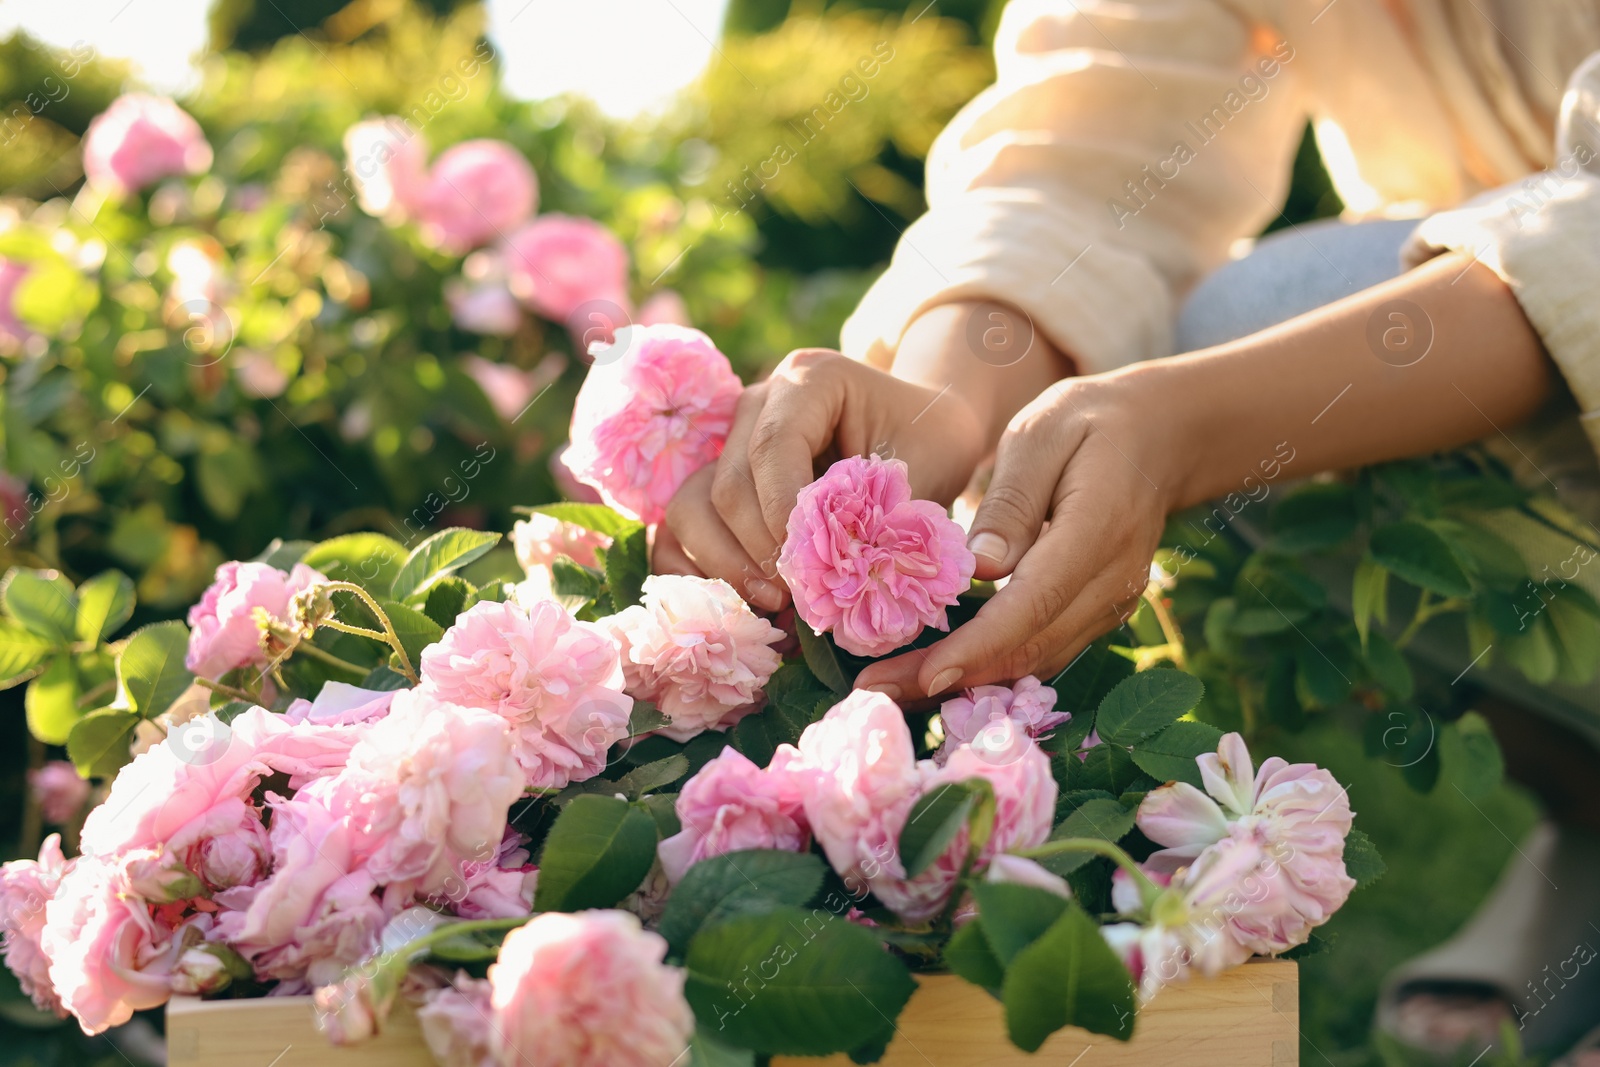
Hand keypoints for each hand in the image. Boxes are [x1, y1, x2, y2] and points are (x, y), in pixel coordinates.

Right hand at [656, 349, 986, 609]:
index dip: (780, 515)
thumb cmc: (931, 443)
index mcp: (809, 380)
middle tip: (799, 600)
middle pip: (727, 484)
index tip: (808, 570)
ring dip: (725, 564)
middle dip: (758, 551)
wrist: (925, 430)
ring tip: (775, 604)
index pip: (773, 448)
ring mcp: (729, 442)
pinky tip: (742, 605)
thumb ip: (882, 517)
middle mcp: (756, 403)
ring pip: (692, 506)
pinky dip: (702, 569)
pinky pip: (686, 527)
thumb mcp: (924, 472)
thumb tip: (832, 580)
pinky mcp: (718, 479)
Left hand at [856, 373, 1182, 699]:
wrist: (1163, 437)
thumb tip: (979, 568)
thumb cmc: (1090, 422)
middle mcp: (1113, 582)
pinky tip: (939, 675)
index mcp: (1098, 530)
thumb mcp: (1043, 433)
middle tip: (877, 692)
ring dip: (967, 683)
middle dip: (952, 678)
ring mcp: (1111, 604)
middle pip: (1029, 647)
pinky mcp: (1099, 613)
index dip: (979, 646)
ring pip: (1036, 661)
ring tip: (892, 690)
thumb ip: (1012, 500)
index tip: (924, 674)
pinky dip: (992, 668)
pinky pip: (1044, 651)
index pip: (1033, 603)